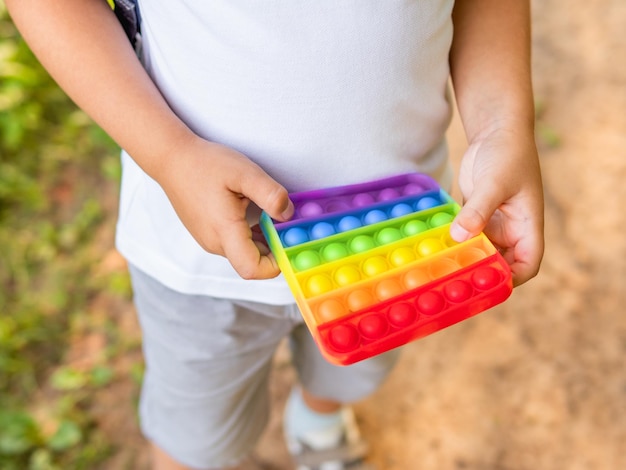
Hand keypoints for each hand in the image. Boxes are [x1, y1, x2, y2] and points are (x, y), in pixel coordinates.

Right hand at [156, 136, 293, 279]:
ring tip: (270, 213)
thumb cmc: (206, 164)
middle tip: (286, 223)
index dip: (275, 263)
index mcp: (224, 232)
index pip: (252, 269)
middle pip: (252, 262)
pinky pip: (235, 244)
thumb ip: (270, 194)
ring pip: (245, 253)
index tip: (288, 241)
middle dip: (274, 248)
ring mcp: (210, 241)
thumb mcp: (245, 172)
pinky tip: (255, 212)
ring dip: (263, 240)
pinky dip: (251, 235)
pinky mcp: (208, 235)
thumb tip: (288, 215)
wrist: (171, 159)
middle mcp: (215, 243)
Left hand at [449, 126, 543, 285]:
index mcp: (527, 226)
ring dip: (464, 259)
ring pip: (480, 251)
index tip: (487, 283)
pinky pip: (465, 236)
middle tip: (454, 281)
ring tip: (440, 269)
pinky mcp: (475, 216)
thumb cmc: (507, 154)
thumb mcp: (494, 182)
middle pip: (501, 263)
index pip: (528, 263)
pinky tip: (434, 248)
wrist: (496, 132)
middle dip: (482, 273)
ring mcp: (492, 224)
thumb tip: (460, 236)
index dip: (512, 278)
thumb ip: (478, 210)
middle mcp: (512, 230)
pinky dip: (454, 243)